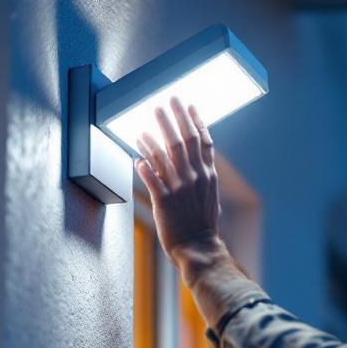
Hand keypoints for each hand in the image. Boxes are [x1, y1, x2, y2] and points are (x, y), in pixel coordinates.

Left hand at [134, 97, 225, 268]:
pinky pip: (151, 177)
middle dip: (175, 118)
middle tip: (167, 100)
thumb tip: (199, 163)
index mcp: (208, 175)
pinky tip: (137, 154)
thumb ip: (203, 177)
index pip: (203, 141)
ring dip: (154, 136)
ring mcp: (179, 188)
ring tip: (146, 122)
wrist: (198, 247)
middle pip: (184, 141)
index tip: (189, 105)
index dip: (196, 121)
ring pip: (165, 155)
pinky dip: (144, 164)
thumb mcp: (209, 197)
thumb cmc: (202, 225)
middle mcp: (195, 177)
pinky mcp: (164, 200)